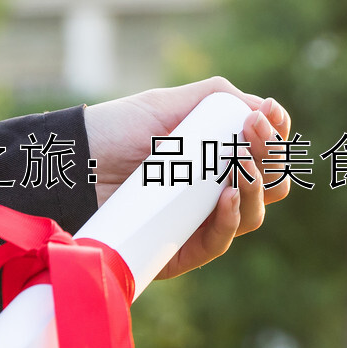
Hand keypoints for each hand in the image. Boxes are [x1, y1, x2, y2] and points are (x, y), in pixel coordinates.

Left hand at [83, 75, 293, 278]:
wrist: (70, 163)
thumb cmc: (114, 131)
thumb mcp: (165, 104)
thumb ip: (215, 98)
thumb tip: (266, 110)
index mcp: (218, 155)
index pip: (265, 151)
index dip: (276, 134)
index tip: (269, 115)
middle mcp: (215, 189)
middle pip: (271, 183)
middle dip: (271, 157)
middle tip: (253, 132)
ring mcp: (199, 221)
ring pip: (254, 214)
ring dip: (258, 188)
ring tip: (242, 167)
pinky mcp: (180, 250)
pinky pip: (219, 241)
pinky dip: (232, 219)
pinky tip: (230, 196)